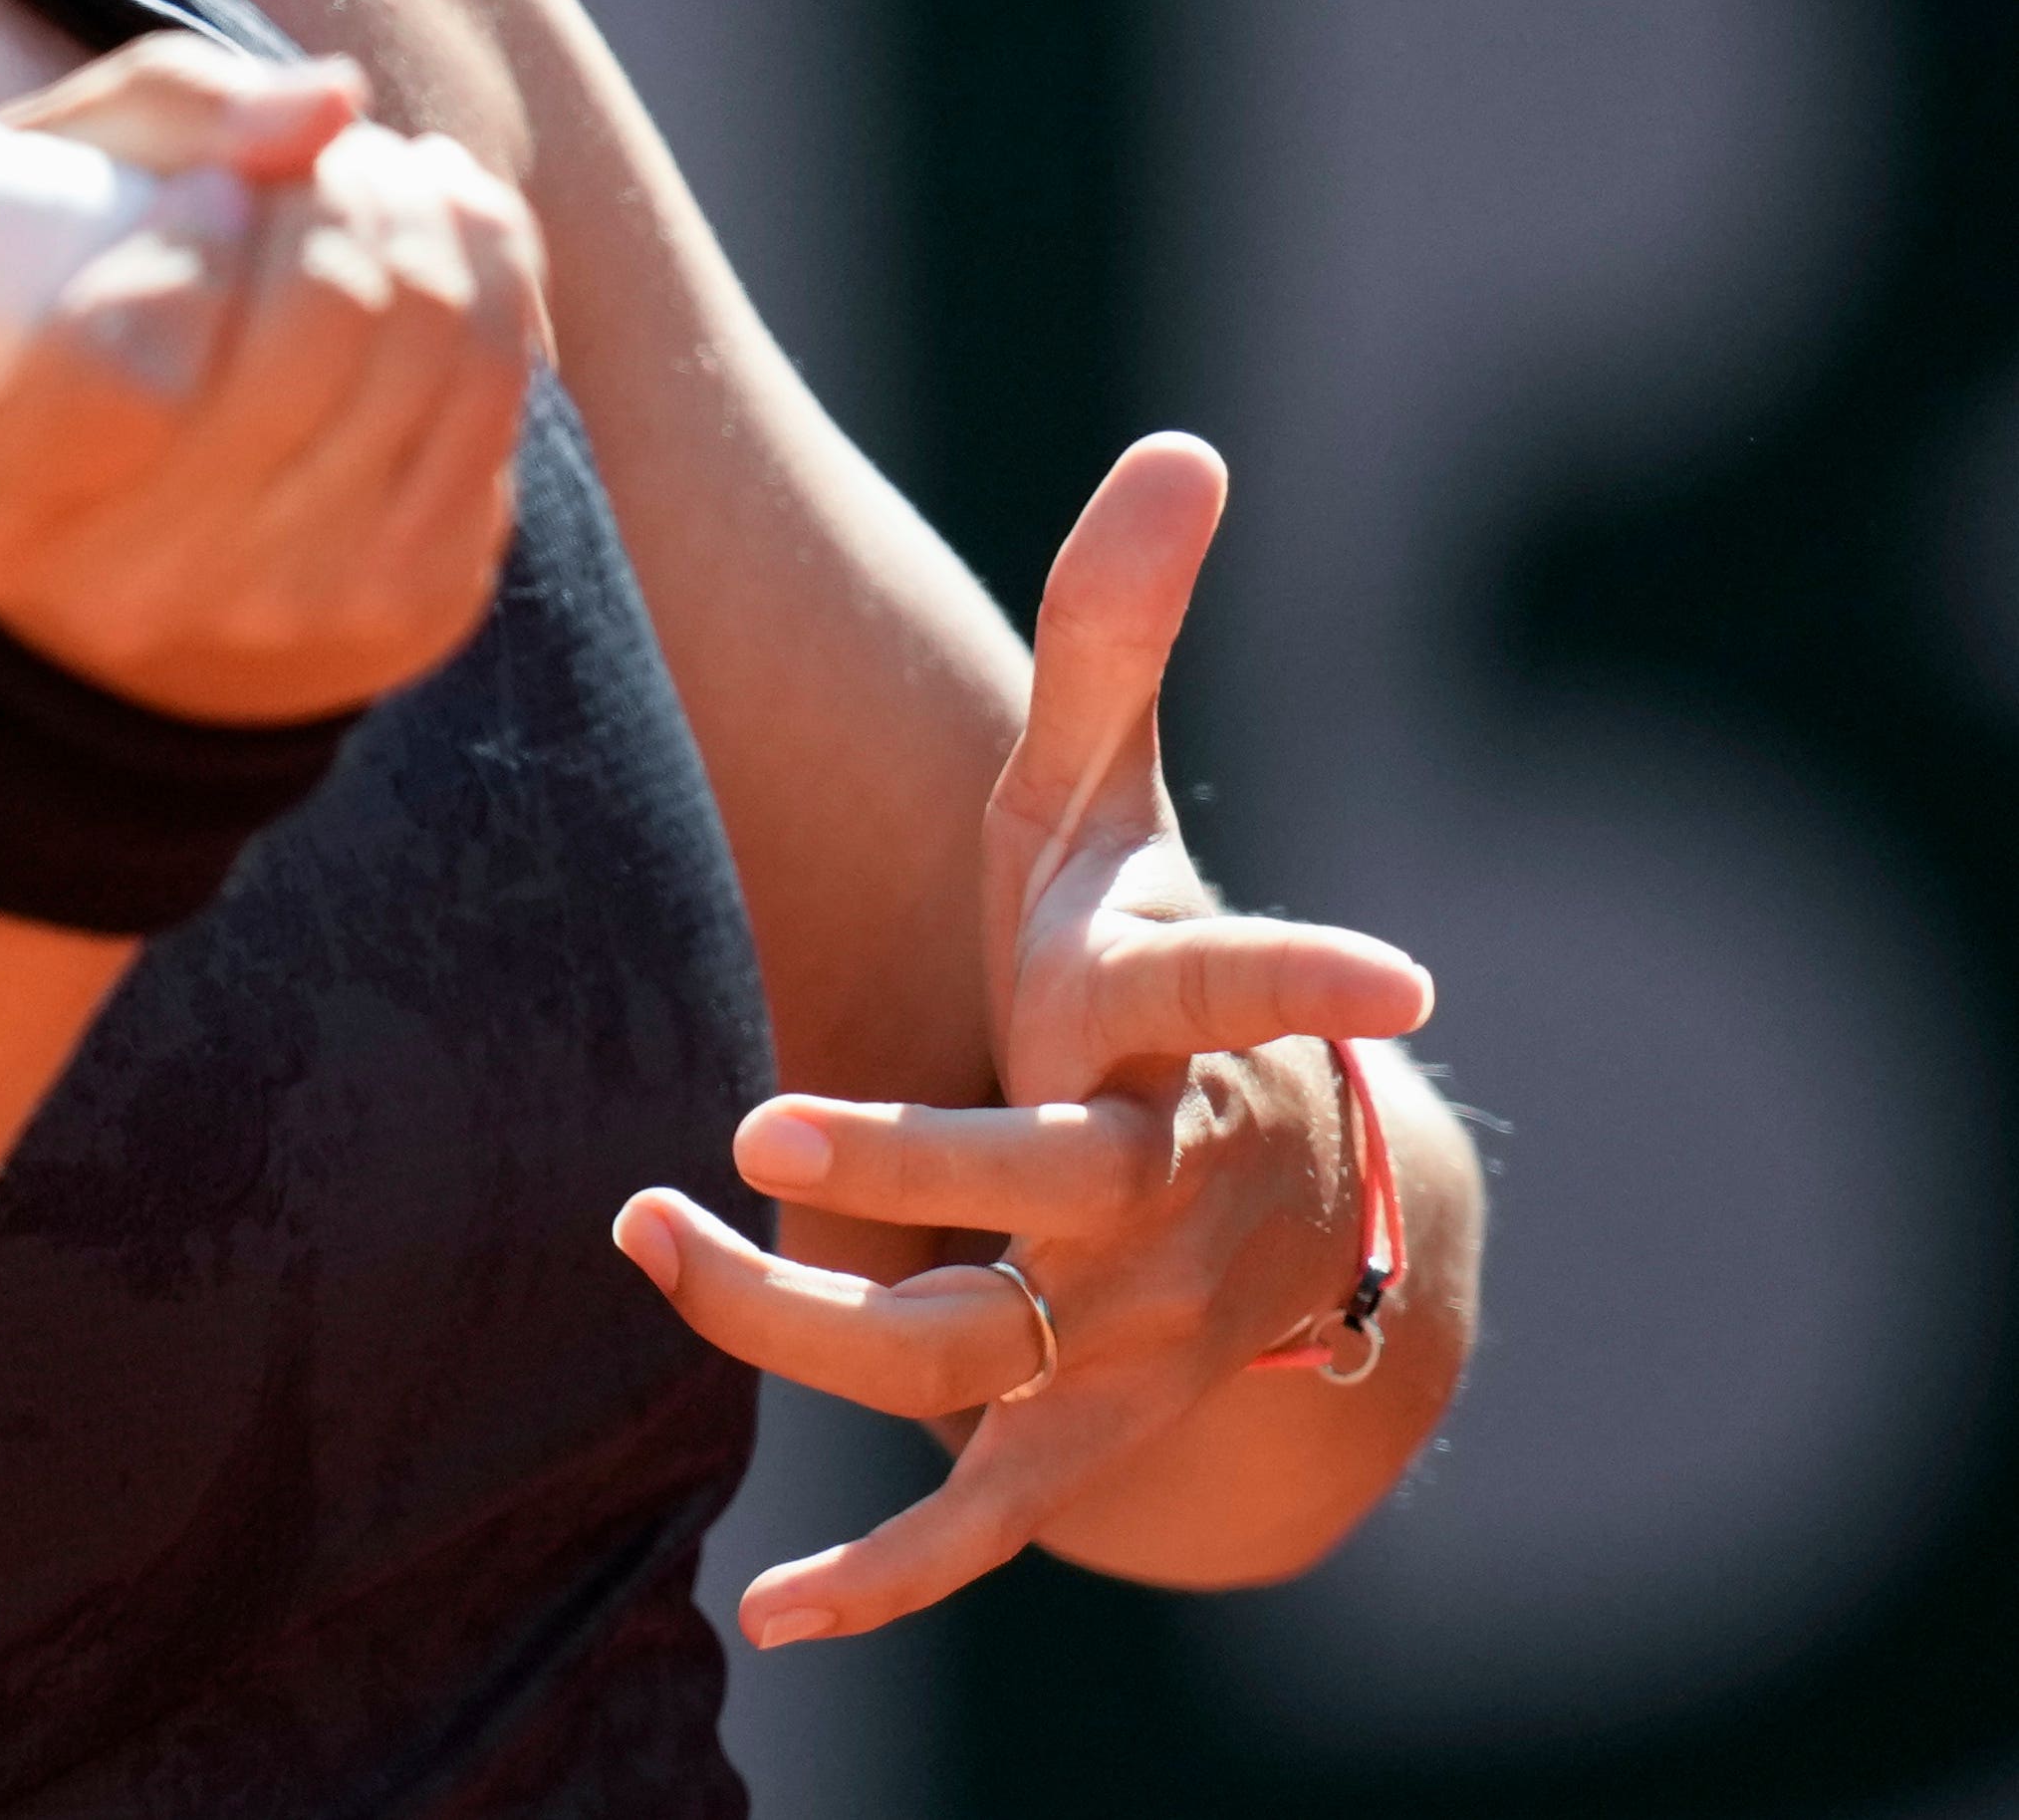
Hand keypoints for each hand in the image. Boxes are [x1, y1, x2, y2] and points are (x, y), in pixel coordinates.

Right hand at [0, 37, 538, 724]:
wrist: (138, 553)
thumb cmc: (61, 324)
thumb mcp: (44, 200)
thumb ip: (165, 110)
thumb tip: (335, 99)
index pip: (129, 371)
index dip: (195, 243)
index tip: (206, 194)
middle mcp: (137, 595)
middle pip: (313, 339)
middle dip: (334, 193)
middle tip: (310, 162)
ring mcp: (290, 613)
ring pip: (430, 348)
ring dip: (414, 214)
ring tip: (370, 179)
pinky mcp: (418, 603)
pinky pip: (503, 390)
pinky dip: (489, 270)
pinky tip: (438, 229)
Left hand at [608, 434, 1436, 1641]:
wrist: (1245, 1211)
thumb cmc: (1124, 966)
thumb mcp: (1105, 807)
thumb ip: (1116, 635)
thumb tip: (1182, 443)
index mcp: (1168, 1032)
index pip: (1239, 991)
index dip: (1313, 982)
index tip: (1412, 983)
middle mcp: (1159, 1195)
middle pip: (1041, 1190)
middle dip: (913, 1163)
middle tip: (762, 1129)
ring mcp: (1115, 1335)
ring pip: (953, 1350)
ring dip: (795, 1315)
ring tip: (648, 1228)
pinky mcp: (1060, 1440)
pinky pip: (968, 1522)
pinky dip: (882, 1580)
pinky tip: (773, 1619)